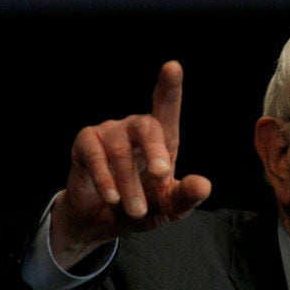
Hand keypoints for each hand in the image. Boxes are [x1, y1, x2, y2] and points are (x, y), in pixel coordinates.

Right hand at [49, 60, 211, 268]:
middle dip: (155, 150)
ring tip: (136, 210)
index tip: (173, 67)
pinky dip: (105, 178)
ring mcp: (109, 133)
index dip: (169, 86)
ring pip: (120, 150)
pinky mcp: (86, 144)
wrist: (102, 222)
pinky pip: (95, 155)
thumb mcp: (169, 208)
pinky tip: (112, 197)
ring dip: (129, 182)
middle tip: (161, 174)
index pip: (167, 107)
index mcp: (162, 139)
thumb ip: (186, 197)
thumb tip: (204, 185)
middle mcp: (135, 128)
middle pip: (147, 126)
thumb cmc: (143, 207)